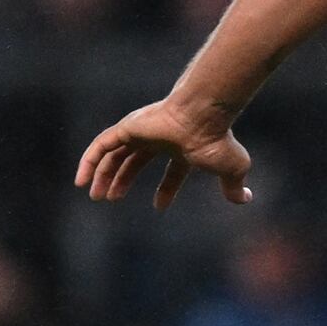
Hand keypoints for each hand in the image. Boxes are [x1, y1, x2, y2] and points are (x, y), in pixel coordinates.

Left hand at [76, 96, 253, 208]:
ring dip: (103, 176)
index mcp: (182, 148)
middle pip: (134, 161)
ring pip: (114, 155)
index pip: (172, 170)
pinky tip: (81, 182)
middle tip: (110, 199)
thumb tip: (245, 200)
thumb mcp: (231, 169)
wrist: (202, 118)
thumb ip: (234, 186)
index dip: (167, 190)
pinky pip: (100, 148)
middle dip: (122, 180)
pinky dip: (88, 164)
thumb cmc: (217, 142)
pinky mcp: (125, 129)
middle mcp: (159, 138)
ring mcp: (140, 132)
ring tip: (95, 196)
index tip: (159, 207)